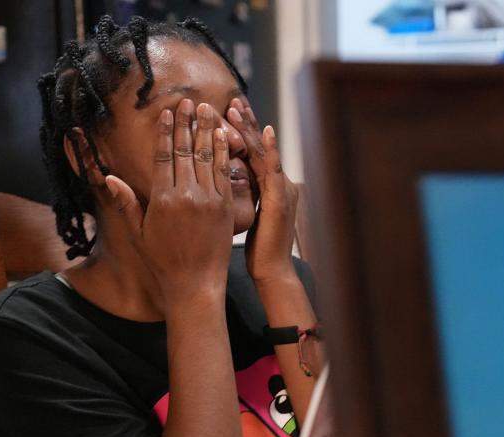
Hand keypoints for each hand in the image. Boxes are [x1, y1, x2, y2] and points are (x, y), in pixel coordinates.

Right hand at [105, 99, 233, 303]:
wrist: (196, 284)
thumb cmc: (163, 261)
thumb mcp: (138, 232)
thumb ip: (126, 202)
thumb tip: (108, 176)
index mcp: (162, 199)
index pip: (163, 156)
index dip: (166, 131)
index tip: (168, 112)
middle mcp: (187, 195)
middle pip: (185, 150)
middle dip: (187, 124)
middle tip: (189, 101)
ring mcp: (209, 199)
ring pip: (207, 157)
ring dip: (207, 130)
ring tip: (208, 110)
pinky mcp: (226, 207)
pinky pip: (225, 173)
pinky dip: (224, 152)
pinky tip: (224, 136)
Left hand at [226, 98, 297, 282]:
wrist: (273, 270)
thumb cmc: (257, 249)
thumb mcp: (245, 217)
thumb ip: (240, 196)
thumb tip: (222, 182)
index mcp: (269, 187)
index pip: (251, 153)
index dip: (240, 132)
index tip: (225, 112)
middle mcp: (278, 183)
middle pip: (259, 147)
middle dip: (245, 122)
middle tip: (233, 99)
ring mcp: (281, 189)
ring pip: (265, 152)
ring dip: (252, 128)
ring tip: (238, 107)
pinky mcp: (281, 199)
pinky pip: (274, 169)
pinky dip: (271, 148)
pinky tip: (266, 131)